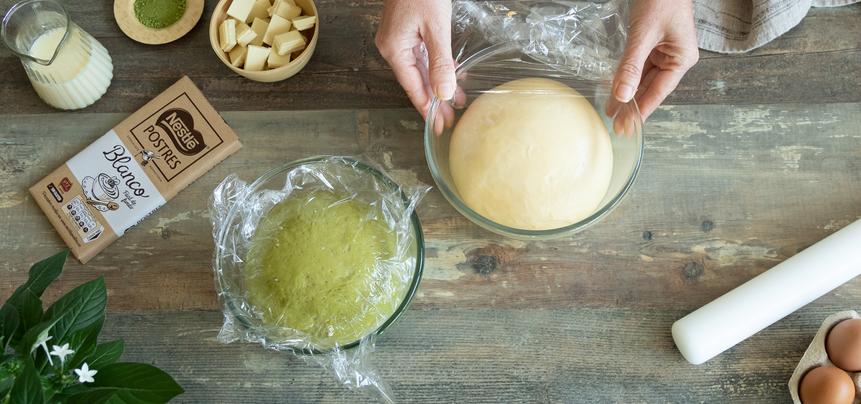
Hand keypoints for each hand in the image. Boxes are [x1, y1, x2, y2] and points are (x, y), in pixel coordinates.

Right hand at [375, 0, 456, 118]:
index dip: (427, 107)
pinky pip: (422, 55)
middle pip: (416, 81)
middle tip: (449, 120)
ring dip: (438, 85)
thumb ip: (440, 62)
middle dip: (435, 100)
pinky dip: (436, 67)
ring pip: (421, 69)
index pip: (412, 86)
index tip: (438, 125)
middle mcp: (393, 47)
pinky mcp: (408, 31)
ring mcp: (399, 39)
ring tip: (455, 102)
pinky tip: (450, 77)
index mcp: (394, 49)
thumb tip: (444, 93)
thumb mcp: (436, 28)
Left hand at [612, 0, 698, 121]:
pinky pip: (639, 65)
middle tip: (616, 125)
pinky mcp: (654, 45)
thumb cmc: (661, 0)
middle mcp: (675, 58)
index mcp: (682, 59)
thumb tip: (622, 95)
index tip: (627, 127)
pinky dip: (626, 76)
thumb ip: (631, 66)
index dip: (641, 111)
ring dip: (627, 92)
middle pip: (650, 88)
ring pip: (643, 78)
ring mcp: (665, 52)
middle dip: (632, 105)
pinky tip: (615, 88)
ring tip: (611, 110)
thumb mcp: (643, 35)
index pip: (658, 92)